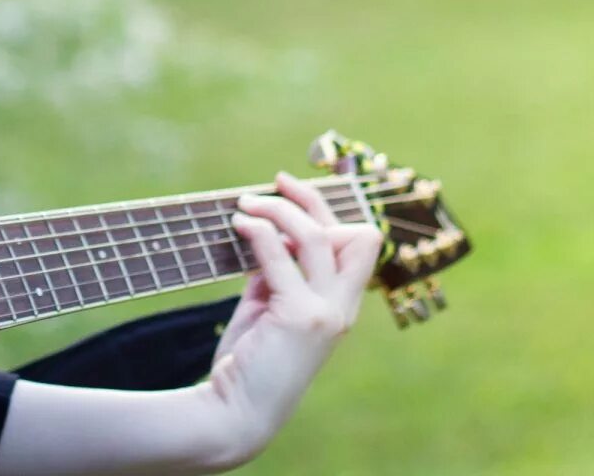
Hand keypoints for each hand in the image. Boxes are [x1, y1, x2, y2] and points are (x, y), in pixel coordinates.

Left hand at [199, 171, 381, 468]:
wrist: (234, 411)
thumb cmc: (248, 361)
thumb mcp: (267, 308)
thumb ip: (276, 274)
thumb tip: (266, 235)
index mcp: (341, 307)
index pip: (359, 245)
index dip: (330, 214)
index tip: (291, 196)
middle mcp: (342, 309)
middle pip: (352, 233)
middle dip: (314, 200)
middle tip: (277, 182)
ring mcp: (325, 314)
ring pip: (316, 238)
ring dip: (278, 211)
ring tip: (245, 204)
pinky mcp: (299, 317)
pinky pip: (280, 257)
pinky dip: (259, 232)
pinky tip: (239, 225)